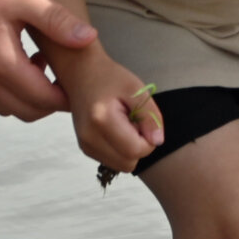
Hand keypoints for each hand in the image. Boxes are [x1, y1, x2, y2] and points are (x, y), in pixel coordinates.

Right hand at [0, 0, 96, 119]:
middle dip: (48, 101)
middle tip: (66, 76)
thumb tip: (90, 40)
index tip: (82, 81)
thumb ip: (56, 22)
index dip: (66, 97)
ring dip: (26, 95)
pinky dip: (5, 86)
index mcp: (0, 64)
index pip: (42, 100)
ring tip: (40, 61)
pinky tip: (16, 52)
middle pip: (23, 111)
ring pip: (1, 104)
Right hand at [67, 56, 163, 172]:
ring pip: (121, 165)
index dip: (148, 140)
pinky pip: (112, 160)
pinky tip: (116, 129)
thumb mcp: (136, 89)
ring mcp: (84, 145)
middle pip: (128, 163)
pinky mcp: (85, 148)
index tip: (143, 121)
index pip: (135, 150)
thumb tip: (157, 141)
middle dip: (139, 146)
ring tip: (124, 124)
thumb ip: (150, 116)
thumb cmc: (109, 77)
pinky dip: (120, 149)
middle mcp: (89, 137)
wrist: (81, 72)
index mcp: (101, 120)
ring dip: (129, 149)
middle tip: (134, 121)